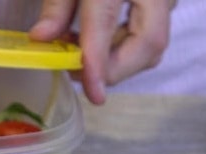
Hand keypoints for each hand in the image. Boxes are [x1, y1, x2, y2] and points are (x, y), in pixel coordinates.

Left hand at [30, 0, 174, 104]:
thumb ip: (56, 4)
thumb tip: (41, 39)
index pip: (106, 21)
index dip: (98, 62)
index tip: (93, 93)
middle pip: (149, 44)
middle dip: (115, 69)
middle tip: (77, 72)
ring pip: (153, 45)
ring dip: (117, 61)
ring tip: (79, 50)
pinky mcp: (164, 1)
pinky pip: (150, 34)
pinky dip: (123, 48)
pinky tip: (96, 40)